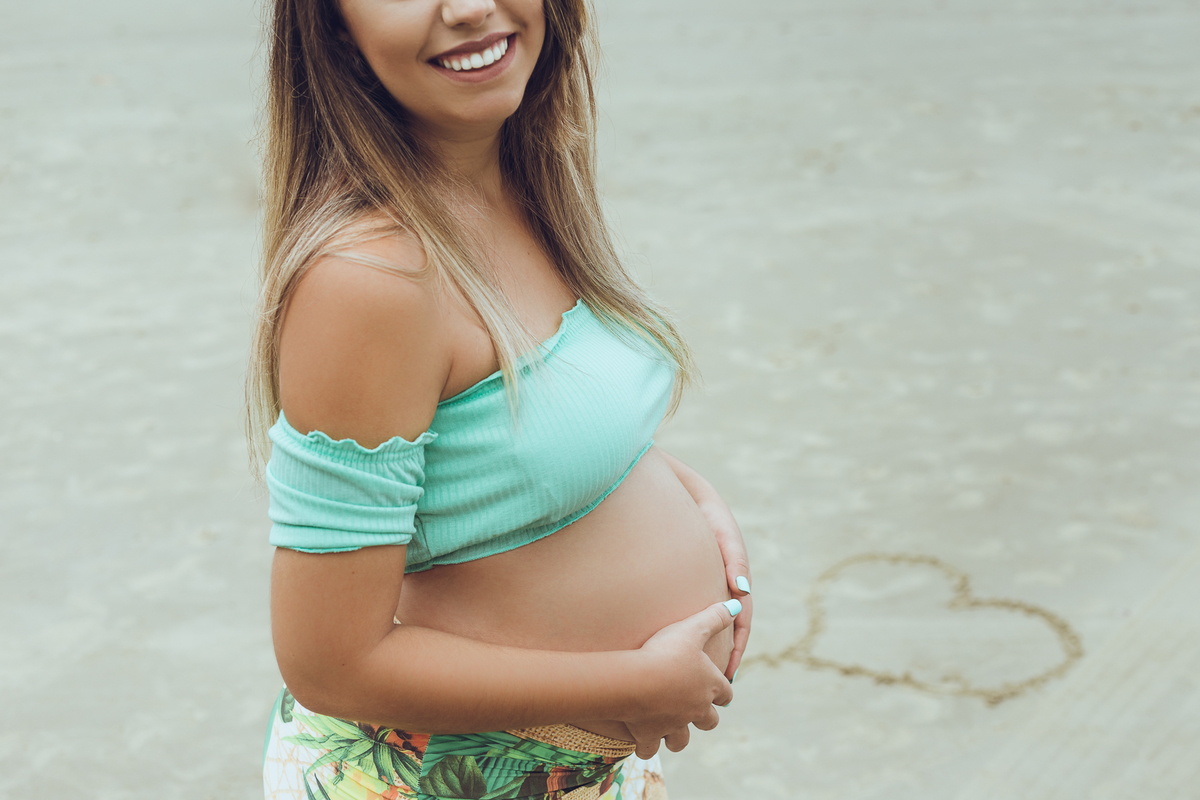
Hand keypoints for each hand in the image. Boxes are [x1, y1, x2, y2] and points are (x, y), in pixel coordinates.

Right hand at [622, 599, 737, 758]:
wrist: (637, 681)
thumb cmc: (666, 652)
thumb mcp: (693, 628)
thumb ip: (715, 617)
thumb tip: (736, 606)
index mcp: (710, 686)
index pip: (726, 693)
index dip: (722, 691)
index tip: (719, 691)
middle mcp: (696, 710)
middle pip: (709, 722)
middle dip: (705, 718)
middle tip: (695, 710)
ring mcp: (673, 725)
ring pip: (682, 740)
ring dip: (678, 736)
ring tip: (670, 728)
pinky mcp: (649, 735)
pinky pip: (650, 749)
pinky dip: (647, 746)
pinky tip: (642, 740)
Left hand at [697, 497, 752, 680]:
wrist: (693, 499)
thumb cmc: (711, 518)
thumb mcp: (726, 537)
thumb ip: (735, 561)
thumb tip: (742, 590)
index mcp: (737, 582)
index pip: (741, 622)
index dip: (737, 648)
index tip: (730, 672)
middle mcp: (726, 588)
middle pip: (729, 630)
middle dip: (725, 656)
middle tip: (717, 685)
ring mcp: (712, 586)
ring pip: (712, 623)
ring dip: (711, 647)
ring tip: (699, 673)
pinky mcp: (695, 583)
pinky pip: (697, 612)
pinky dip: (695, 630)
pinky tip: (680, 644)